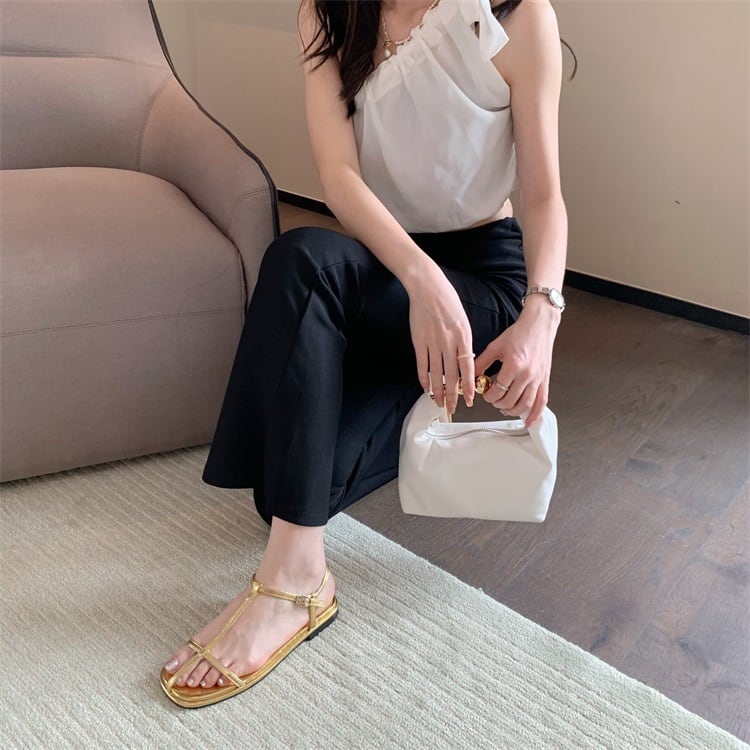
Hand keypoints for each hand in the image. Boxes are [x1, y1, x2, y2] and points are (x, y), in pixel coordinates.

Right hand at [405, 262, 475, 413]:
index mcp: (463, 336)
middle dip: (452, 395)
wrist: (428, 287)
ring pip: (436, 374)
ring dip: (437, 391)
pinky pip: (422, 365)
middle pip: (451, 375)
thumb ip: (464, 341)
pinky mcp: (418, 341)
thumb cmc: (447, 301)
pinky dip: (424, 379)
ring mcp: (432, 343)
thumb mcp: (463, 320)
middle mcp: (449, 342)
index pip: (468, 368)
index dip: (468, 386)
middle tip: (452, 407)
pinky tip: (426, 388)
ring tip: (438, 402)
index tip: (469, 399)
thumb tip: (465, 362)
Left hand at [473, 296, 559, 426]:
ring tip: (505, 409)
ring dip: (513, 411)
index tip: (486, 393)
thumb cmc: (519, 333)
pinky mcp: (545, 380)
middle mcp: (527, 373)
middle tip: (493, 400)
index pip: (498, 390)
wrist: (539, 325)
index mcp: (513, 364)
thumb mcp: (495, 346)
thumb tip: (471, 376)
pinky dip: (535, 415)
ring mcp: (538, 378)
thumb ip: (482, 362)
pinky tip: (528, 421)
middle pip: (510, 400)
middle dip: (498, 404)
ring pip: (525, 404)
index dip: (488, 396)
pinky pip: (542, 402)